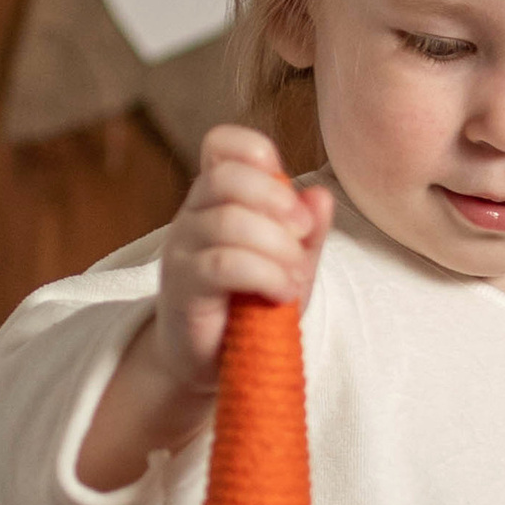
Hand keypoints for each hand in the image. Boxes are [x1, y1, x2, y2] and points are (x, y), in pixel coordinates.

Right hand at [151, 127, 331, 393]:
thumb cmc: (254, 304)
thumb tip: (321, 194)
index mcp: (219, 196)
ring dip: (279, 249)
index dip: (256, 153)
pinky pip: (225, 263)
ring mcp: (183, 247)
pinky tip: (283, 294)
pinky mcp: (183, 285)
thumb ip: (308, 230)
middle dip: (278, 203)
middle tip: (303, 236)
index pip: (223, 143)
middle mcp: (194, 213)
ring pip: (230, 221)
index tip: (291, 197)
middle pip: (227, 176)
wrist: (216, 361)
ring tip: (295, 278)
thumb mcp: (293, 262)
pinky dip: (267, 275)